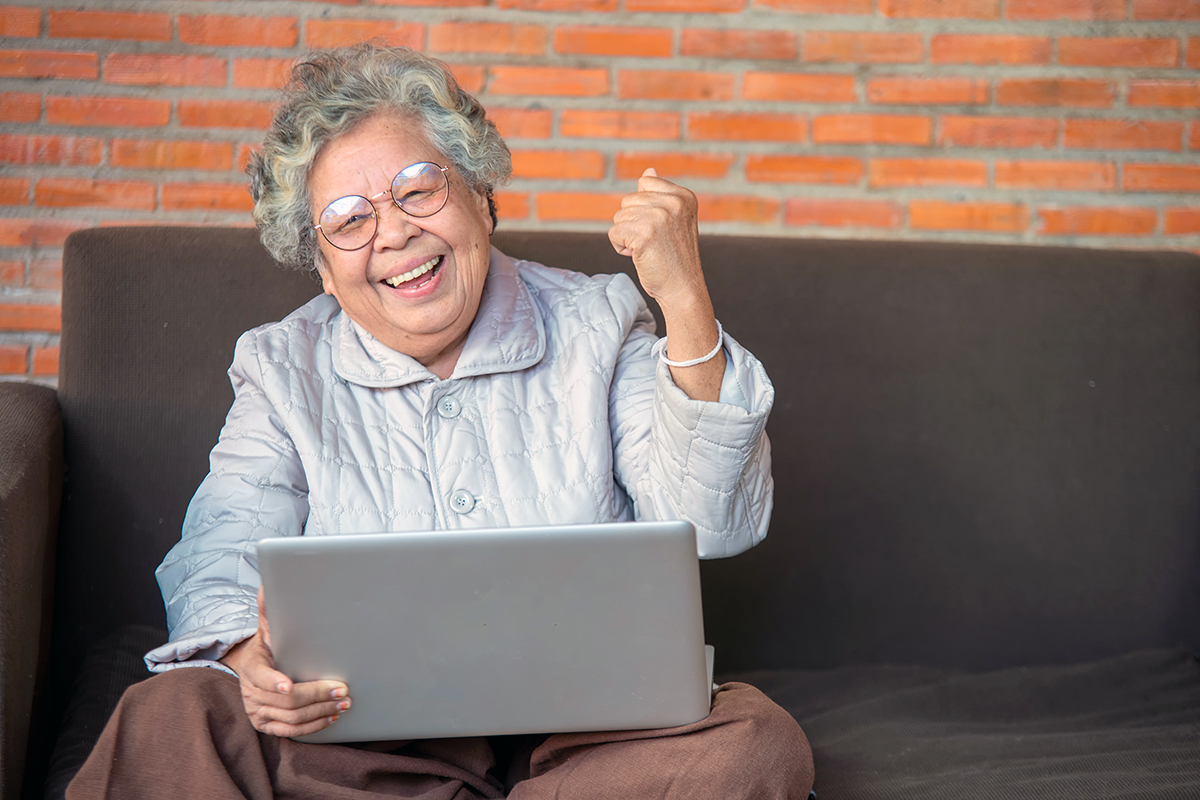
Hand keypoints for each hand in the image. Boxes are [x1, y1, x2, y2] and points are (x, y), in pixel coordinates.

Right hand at [219, 587, 350, 737]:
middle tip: (342, 690)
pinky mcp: (265, 725)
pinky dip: (313, 726)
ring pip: (291, 718)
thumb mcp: (267, 625)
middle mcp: (250, 693)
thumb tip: (270, 584)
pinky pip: (290, 732)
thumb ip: (269, 608)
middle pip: (286, 701)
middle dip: (317, 695)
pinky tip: (331, 717)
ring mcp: (257, 712)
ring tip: (343, 703)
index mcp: (251, 667)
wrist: (253, 668)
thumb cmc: (268, 645)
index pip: (261, 677)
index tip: (288, 685)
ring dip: (321, 712)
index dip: (274, 682)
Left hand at [610, 168, 724, 400]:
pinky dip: (619, 247)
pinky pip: (614, 233)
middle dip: (633, 223)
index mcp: (684, 196)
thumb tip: (647, 171)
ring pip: (619, 217)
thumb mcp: (673, 221)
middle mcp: (673, 202)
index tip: (660, 228)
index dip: (643, 208)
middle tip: (653, 243)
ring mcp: (659, 217)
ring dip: (626, 236)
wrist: (683, 289)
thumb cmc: (675, 258)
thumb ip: (660, 195)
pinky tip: (637, 256)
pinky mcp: (643, 233)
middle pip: (628, 200)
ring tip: (647, 250)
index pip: (645, 182)